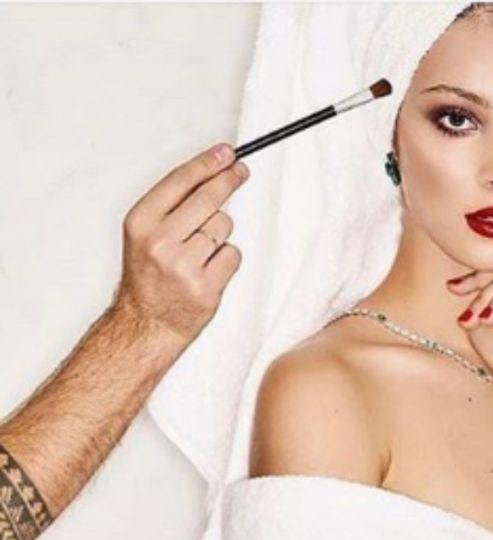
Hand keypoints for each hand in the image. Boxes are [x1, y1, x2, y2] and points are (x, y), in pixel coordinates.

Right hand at [112, 143, 247, 342]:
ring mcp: (183, 266)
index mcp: (140, 223)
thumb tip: (212, 170)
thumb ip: (172, 205)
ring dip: (220, 233)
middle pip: (208, 199)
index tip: (227, 152)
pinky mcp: (205, 287)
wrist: (145, 323)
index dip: (207, 163)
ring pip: (223, 227)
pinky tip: (209, 269)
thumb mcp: (145, 233)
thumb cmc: (149, 275)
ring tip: (201, 250)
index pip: (180, 182)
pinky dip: (226, 259)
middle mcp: (159, 242)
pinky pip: (232, 254)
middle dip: (228, 180)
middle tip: (241, 170)